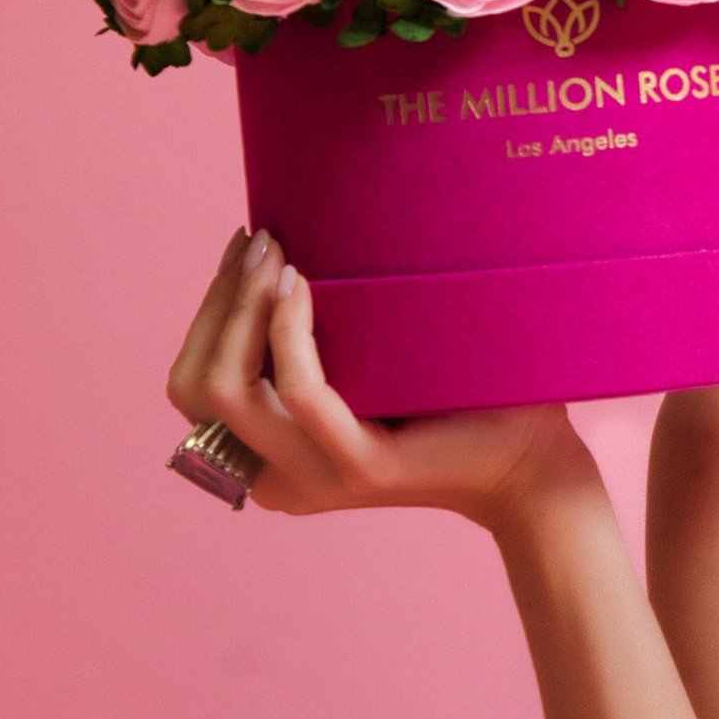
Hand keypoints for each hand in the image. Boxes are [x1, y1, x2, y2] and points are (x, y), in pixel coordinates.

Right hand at [170, 229, 583, 524]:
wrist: (527, 453)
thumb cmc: (449, 394)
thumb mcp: (361, 361)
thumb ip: (311, 334)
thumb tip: (271, 248)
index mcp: (267, 456)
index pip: (192, 385)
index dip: (205, 311)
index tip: (242, 247)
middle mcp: (277, 477)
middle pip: (194, 387)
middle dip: (216, 302)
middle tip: (259, 240)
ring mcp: (313, 477)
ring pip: (230, 390)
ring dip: (243, 307)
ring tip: (278, 253)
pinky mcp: (358, 466)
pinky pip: (298, 392)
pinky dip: (289, 329)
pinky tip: (303, 285)